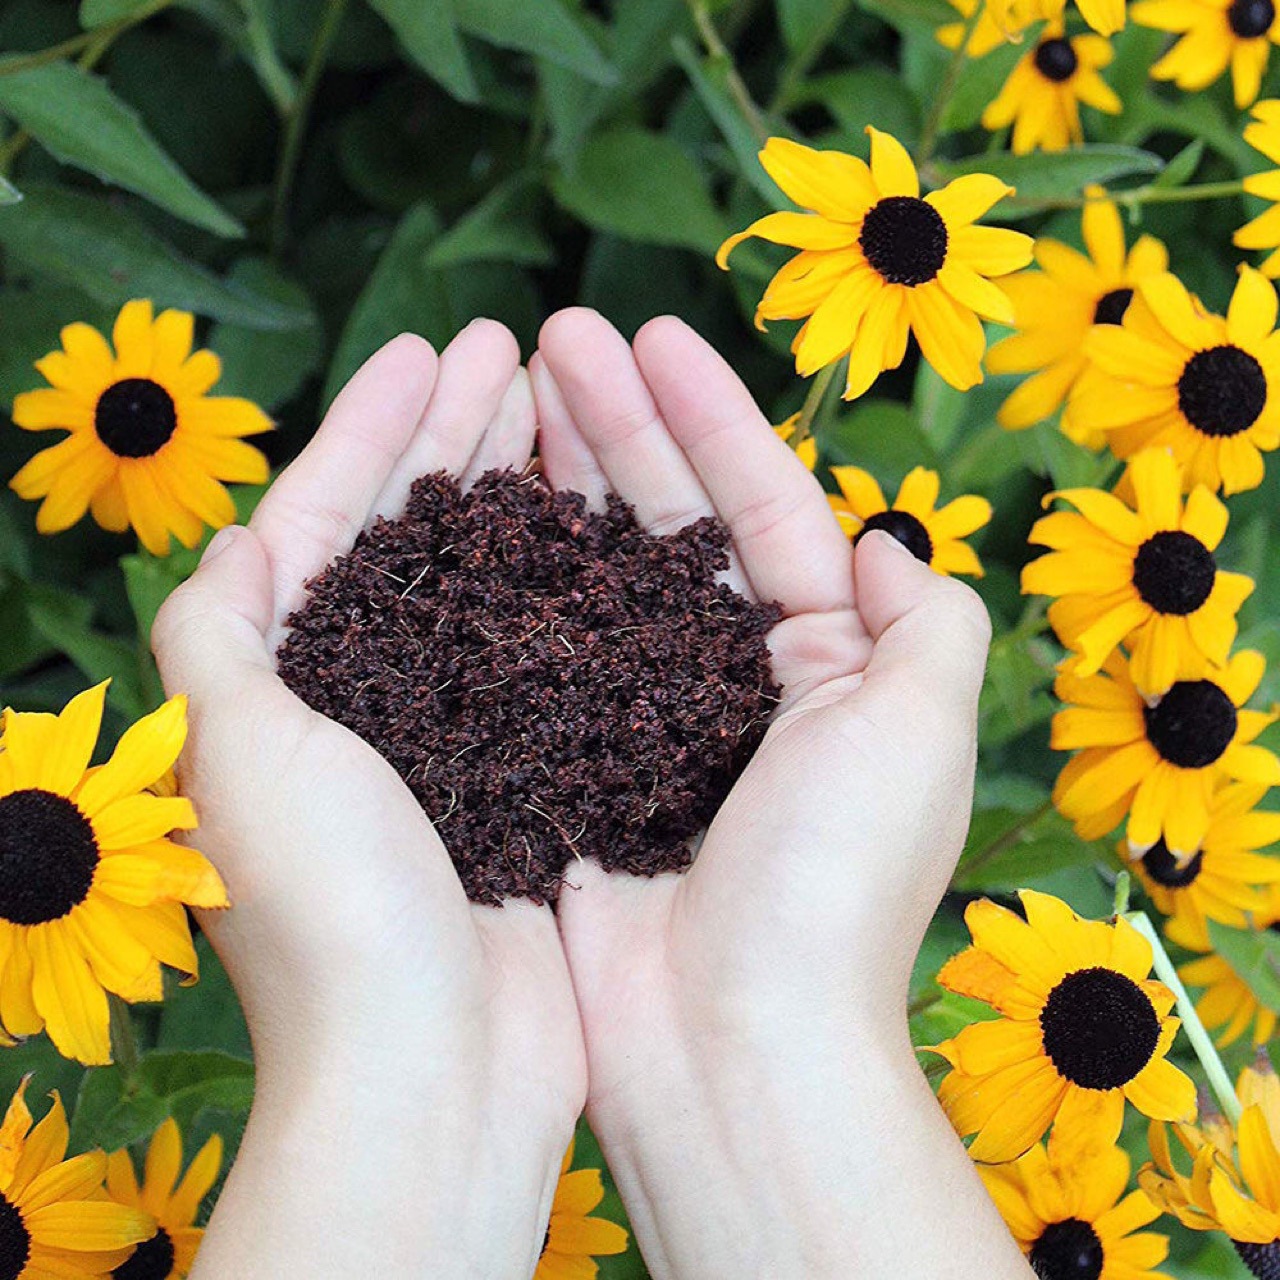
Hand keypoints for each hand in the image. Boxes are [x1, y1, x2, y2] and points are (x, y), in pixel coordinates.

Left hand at [153, 323, 585, 1277]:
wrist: (434, 1070)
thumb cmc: (331, 915)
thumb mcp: (234, 757)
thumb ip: (217, 639)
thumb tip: (232, 545)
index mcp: (285, 684)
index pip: (324, 518)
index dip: (374, 427)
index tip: (433, 351)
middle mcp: (372, 700)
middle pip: (417, 536)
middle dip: (458, 437)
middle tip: (518, 351)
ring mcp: (459, 733)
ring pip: (493, 582)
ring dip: (522, 492)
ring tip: (566, 409)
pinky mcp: (531, 772)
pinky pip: (552, 651)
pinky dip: (573, 585)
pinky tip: (610, 531)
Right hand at [531, 309, 1031, 1278]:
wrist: (730, 1048)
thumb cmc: (834, 886)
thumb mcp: (921, 730)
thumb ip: (927, 621)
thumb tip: (894, 548)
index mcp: (825, 661)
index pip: (763, 505)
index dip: (709, 415)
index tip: (646, 333)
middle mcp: (731, 682)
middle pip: (668, 522)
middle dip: (617, 423)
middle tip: (550, 336)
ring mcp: (640, 720)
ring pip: (593, 572)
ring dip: (559, 480)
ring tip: (505, 387)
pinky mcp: (568, 763)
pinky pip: (537, 649)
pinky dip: (510, 581)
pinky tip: (472, 510)